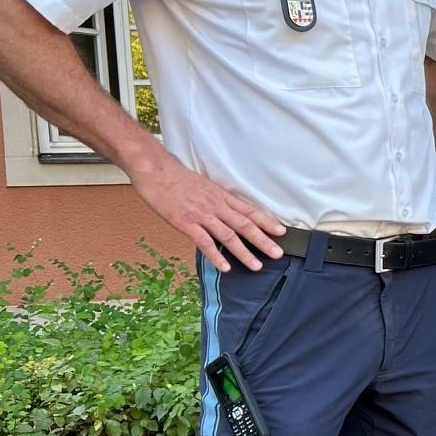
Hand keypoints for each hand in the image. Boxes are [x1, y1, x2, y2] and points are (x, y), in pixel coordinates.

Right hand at [129, 154, 283, 271]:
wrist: (155, 168)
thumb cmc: (176, 177)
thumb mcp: (203, 186)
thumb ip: (215, 200)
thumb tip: (226, 211)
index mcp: (221, 196)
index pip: (249, 210)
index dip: (267, 221)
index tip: (281, 232)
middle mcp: (216, 205)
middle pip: (245, 224)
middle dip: (263, 240)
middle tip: (278, 254)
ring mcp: (201, 214)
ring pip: (229, 235)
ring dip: (244, 252)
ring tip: (257, 266)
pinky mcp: (185, 222)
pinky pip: (204, 242)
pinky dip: (217, 255)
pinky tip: (225, 267)